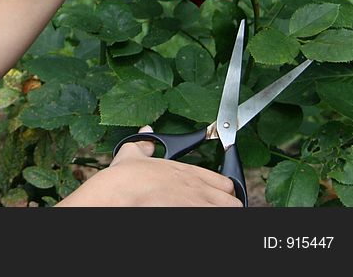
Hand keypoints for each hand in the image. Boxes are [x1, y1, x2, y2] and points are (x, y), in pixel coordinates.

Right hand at [57, 126, 241, 206]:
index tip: (213, 196)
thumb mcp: (133, 153)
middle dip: (225, 205)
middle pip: (232, 202)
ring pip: (228, 211)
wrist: (120, 193)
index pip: (225, 183)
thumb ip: (144, 143)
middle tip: (211, 207)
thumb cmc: (126, 177)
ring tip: (204, 211)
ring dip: (218, 212)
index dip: (222, 191)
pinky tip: (193, 216)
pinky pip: (214, 219)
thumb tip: (146, 132)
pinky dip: (207, 218)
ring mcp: (197, 204)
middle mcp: (197, 188)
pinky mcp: (192, 214)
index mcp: (187, 172)